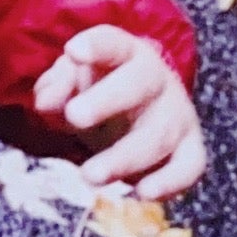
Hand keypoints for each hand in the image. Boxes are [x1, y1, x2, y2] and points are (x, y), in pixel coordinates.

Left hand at [29, 30, 206, 200]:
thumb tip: (46, 103)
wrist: (140, 109)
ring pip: (158, 134)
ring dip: (124, 158)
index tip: (74, 52)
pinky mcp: (190, 149)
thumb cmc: (100, 91)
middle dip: (106, 101)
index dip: (95, 45)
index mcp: (125, 54)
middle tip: (74, 116)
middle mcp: (156, 80)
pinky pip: (189, 166)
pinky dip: (170, 182)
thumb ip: (56, 87)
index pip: (112, 43)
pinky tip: (142, 194)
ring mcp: (177, 115)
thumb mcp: (72, 82)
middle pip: (138, 84)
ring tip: (90, 175)